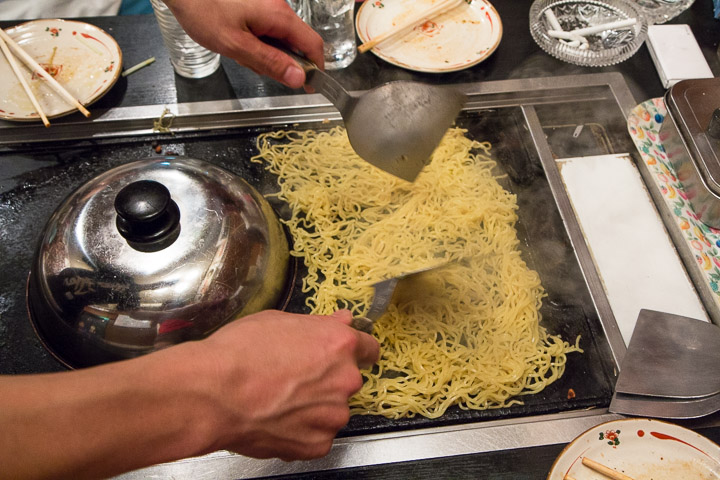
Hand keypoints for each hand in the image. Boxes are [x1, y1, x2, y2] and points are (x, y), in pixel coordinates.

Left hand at [163, 0, 323, 87]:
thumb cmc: (204, 10)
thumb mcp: (237, 45)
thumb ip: (270, 63)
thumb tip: (299, 78)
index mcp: (279, 16)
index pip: (313, 45)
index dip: (315, 69)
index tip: (308, 86)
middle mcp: (278, 8)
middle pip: (297, 44)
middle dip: (282, 62)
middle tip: (255, 66)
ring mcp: (268, 6)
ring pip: (280, 39)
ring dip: (266, 53)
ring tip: (239, 52)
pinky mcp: (256, 7)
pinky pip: (267, 31)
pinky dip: (257, 43)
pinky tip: (237, 43)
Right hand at [197, 309, 378, 459]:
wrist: (213, 394)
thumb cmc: (239, 353)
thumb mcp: (279, 321)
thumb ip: (319, 325)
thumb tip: (341, 321)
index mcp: (340, 345)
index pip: (369, 348)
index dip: (354, 351)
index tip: (346, 355)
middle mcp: (345, 380)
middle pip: (346, 381)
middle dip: (327, 380)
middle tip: (293, 378)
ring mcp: (332, 415)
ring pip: (331, 410)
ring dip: (314, 407)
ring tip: (278, 400)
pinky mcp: (317, 444)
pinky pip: (316, 435)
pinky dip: (300, 431)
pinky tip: (276, 419)